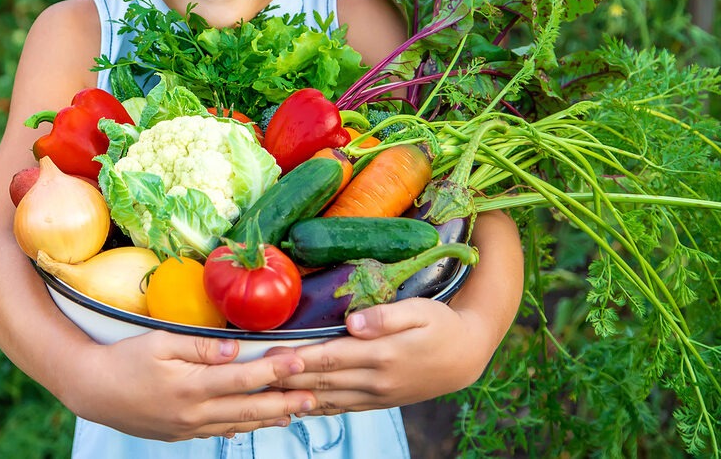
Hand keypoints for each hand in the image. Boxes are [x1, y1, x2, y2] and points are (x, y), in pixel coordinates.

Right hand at [63, 329, 316, 440]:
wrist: (92, 390)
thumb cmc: (125, 358)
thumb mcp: (159, 342)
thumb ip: (199, 346)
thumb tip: (235, 347)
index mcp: (191, 386)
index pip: (243, 378)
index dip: (274, 371)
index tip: (300, 362)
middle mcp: (194, 412)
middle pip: (248, 407)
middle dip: (284, 401)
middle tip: (314, 396)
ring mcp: (188, 427)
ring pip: (237, 423)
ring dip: (268, 417)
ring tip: (295, 411)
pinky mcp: (181, 433)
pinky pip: (219, 431)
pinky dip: (242, 426)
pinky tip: (256, 422)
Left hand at [267, 298, 492, 414]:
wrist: (466, 357)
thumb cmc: (441, 324)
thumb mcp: (419, 311)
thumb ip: (385, 317)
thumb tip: (353, 323)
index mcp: (382, 354)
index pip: (329, 357)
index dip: (297, 357)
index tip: (269, 353)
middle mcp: (376, 380)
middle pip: (321, 380)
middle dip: (285, 378)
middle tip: (253, 373)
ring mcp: (377, 395)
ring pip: (328, 398)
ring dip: (295, 396)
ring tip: (264, 392)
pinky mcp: (379, 402)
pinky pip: (342, 408)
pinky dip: (317, 407)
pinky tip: (296, 405)